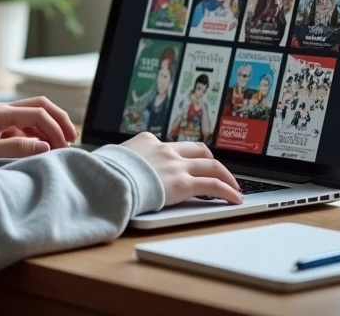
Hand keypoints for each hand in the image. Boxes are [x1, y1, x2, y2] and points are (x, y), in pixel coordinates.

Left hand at [0, 97, 78, 158]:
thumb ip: (14, 148)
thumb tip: (43, 147)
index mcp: (1, 113)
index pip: (37, 113)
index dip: (54, 128)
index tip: (63, 146)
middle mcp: (4, 109)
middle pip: (41, 105)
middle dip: (59, 119)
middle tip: (72, 138)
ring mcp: (4, 115)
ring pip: (37, 112)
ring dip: (52, 125)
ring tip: (63, 143)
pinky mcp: (3, 123)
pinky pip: (28, 123)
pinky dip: (41, 132)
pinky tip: (47, 145)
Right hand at [119, 133, 242, 205]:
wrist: (107, 180)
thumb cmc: (103, 172)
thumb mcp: (110, 158)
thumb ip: (120, 160)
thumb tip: (111, 165)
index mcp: (146, 141)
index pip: (170, 145)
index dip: (182, 155)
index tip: (186, 162)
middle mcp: (165, 150)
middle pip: (198, 149)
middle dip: (210, 159)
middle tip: (216, 170)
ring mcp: (176, 166)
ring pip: (212, 165)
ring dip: (226, 176)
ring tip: (234, 186)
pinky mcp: (183, 184)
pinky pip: (213, 186)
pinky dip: (228, 191)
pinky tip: (235, 198)